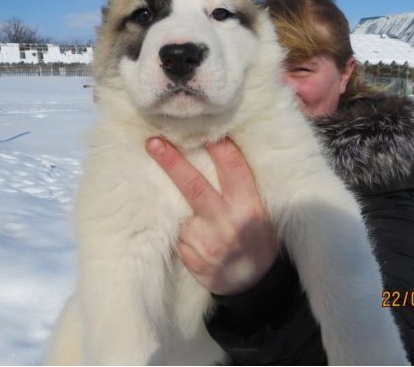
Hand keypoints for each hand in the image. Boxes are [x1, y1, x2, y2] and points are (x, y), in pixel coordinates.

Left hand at [145, 137, 278, 294]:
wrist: (255, 286)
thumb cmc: (258, 240)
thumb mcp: (261, 212)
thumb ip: (241, 188)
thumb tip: (215, 152)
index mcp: (250, 206)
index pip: (233, 167)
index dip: (217, 145)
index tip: (201, 126)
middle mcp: (228, 222)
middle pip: (193, 185)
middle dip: (171, 162)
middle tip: (152, 141)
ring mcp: (208, 243)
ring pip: (181, 214)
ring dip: (179, 210)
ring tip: (191, 215)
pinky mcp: (192, 259)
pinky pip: (178, 238)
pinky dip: (181, 233)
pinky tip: (194, 239)